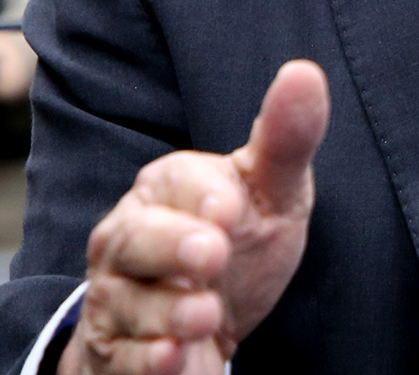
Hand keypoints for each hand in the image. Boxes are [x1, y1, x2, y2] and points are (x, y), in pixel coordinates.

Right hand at [59, 60, 329, 374]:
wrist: (207, 322)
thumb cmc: (241, 242)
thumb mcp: (272, 193)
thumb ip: (286, 140)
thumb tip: (305, 72)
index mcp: (167, 188)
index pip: (175, 182)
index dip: (200, 194)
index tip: (230, 208)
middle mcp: (129, 238)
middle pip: (133, 238)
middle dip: (170, 246)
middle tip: (212, 254)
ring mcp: (117, 296)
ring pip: (126, 301)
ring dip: (166, 310)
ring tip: (207, 313)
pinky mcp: (114, 353)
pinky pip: (118, 357)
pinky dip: (145, 361)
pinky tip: (176, 358)